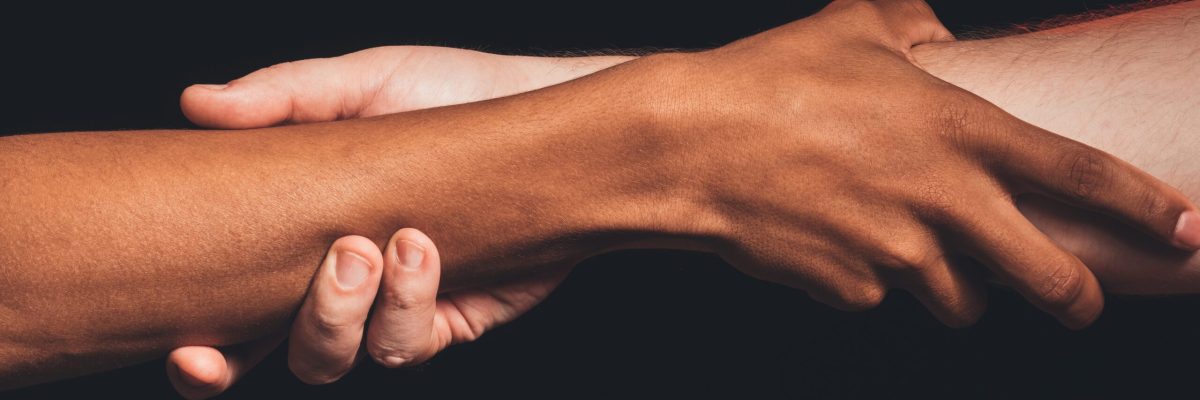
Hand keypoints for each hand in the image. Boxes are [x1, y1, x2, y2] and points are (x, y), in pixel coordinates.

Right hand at [166, 46, 594, 398]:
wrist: (543, 112)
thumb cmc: (451, 95)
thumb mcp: (366, 82)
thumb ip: (285, 96)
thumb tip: (199, 103)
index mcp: (301, 238)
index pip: (231, 312)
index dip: (204, 351)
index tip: (188, 347)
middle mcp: (344, 285)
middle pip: (280, 352)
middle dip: (254, 355)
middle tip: (299, 271)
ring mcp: (397, 307)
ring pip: (341, 356)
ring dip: (341, 310)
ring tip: (367, 244)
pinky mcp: (453, 318)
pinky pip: (410, 342)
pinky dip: (408, 302)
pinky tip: (421, 247)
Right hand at [645, 0, 1199, 327]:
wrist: (690, 146)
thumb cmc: (768, 80)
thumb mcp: (851, 25)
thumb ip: (913, 23)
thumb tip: (937, 31)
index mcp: (959, 129)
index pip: (1082, 175)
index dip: (1147, 207)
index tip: (1184, 229)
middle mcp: (942, 200)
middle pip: (1047, 275)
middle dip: (1073, 297)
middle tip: (1074, 300)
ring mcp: (897, 253)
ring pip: (960, 298)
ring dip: (954, 284)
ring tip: (913, 249)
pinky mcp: (851, 287)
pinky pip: (878, 295)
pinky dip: (869, 277)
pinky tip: (833, 237)